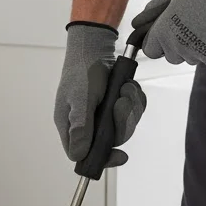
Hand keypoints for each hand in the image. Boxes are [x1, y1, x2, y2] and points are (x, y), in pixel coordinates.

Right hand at [54, 23, 146, 166]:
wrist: (94, 47)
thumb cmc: (81, 71)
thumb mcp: (79, 100)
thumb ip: (80, 128)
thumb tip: (78, 155)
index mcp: (71, 126)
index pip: (83, 154)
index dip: (102, 159)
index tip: (120, 156)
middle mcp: (86, 124)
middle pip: (110, 141)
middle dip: (121, 123)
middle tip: (121, 103)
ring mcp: (103, 115)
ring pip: (124, 127)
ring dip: (130, 108)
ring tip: (125, 90)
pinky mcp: (116, 105)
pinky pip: (132, 112)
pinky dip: (135, 100)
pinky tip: (128, 88)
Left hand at [132, 0, 205, 66]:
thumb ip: (154, 8)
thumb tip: (138, 22)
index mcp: (164, 33)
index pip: (150, 50)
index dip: (157, 41)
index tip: (166, 32)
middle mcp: (179, 49)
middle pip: (172, 56)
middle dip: (178, 44)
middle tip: (193, 23)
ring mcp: (199, 57)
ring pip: (192, 58)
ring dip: (197, 47)